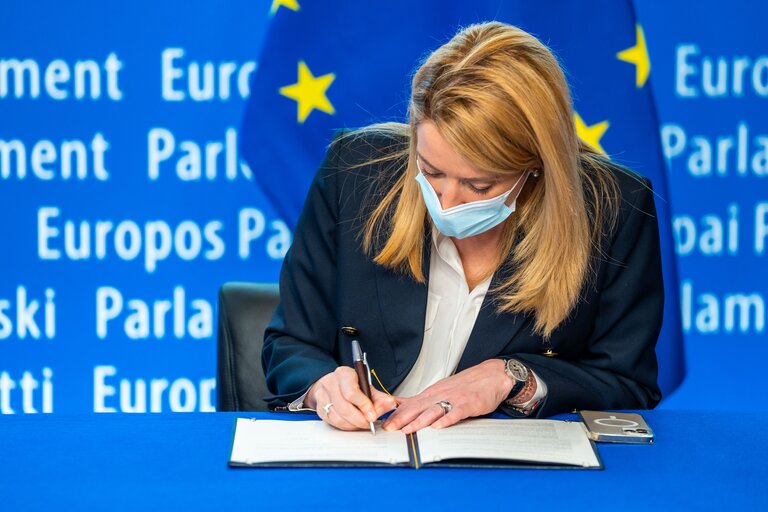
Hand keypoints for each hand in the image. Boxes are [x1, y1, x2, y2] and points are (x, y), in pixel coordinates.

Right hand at [306, 366, 397, 430]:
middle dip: (359, 419)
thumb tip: (390, 404)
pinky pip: (333, 422)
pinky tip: (353, 424)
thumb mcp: (367, 387)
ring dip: (353, 424)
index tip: (373, 416)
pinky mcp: (319, 408)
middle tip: (369, 423)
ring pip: (337, 417)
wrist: (333, 384)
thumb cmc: (351, 385)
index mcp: (344, 374)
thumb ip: (379, 397)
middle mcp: (331, 383)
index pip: (351, 392)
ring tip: (363, 424)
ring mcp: (323, 396)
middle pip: (344, 407)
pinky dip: (345, 426)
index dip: (363, 406)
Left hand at [382, 359, 511, 433]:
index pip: (409, 403)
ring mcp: (454, 399)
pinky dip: (447, 420)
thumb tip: (401, 406)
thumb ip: (423, 400)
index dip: (396, 414)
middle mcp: (440, 395)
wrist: (490, 375)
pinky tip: (439, 426)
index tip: (384, 423)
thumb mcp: (440, 390)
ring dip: (419, 421)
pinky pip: (456, 412)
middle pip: (417, 407)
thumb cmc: (466, 385)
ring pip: (433, 410)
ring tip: (408, 430)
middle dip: (401, 418)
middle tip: (389, 429)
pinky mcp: (468, 404)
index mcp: (432, 393)